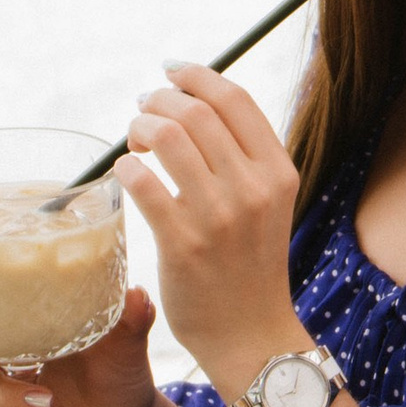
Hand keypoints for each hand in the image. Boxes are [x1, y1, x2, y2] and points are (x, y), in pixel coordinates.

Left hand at [120, 65, 303, 386]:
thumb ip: (245, 160)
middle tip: (143, 108)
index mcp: (279, 172)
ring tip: (134, 141)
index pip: (235, 100)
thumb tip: (197, 107)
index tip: (171, 70)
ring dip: (139, 128)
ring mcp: (219, 215)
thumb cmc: (250, 266)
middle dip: (158, 100)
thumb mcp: (268, 205)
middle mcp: (254, 188)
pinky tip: (126, 174)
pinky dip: (126, 167)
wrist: (251, 336)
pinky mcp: (182, 242)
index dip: (196, 75)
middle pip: (195, 112)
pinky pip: (142, 181)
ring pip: (166, 137)